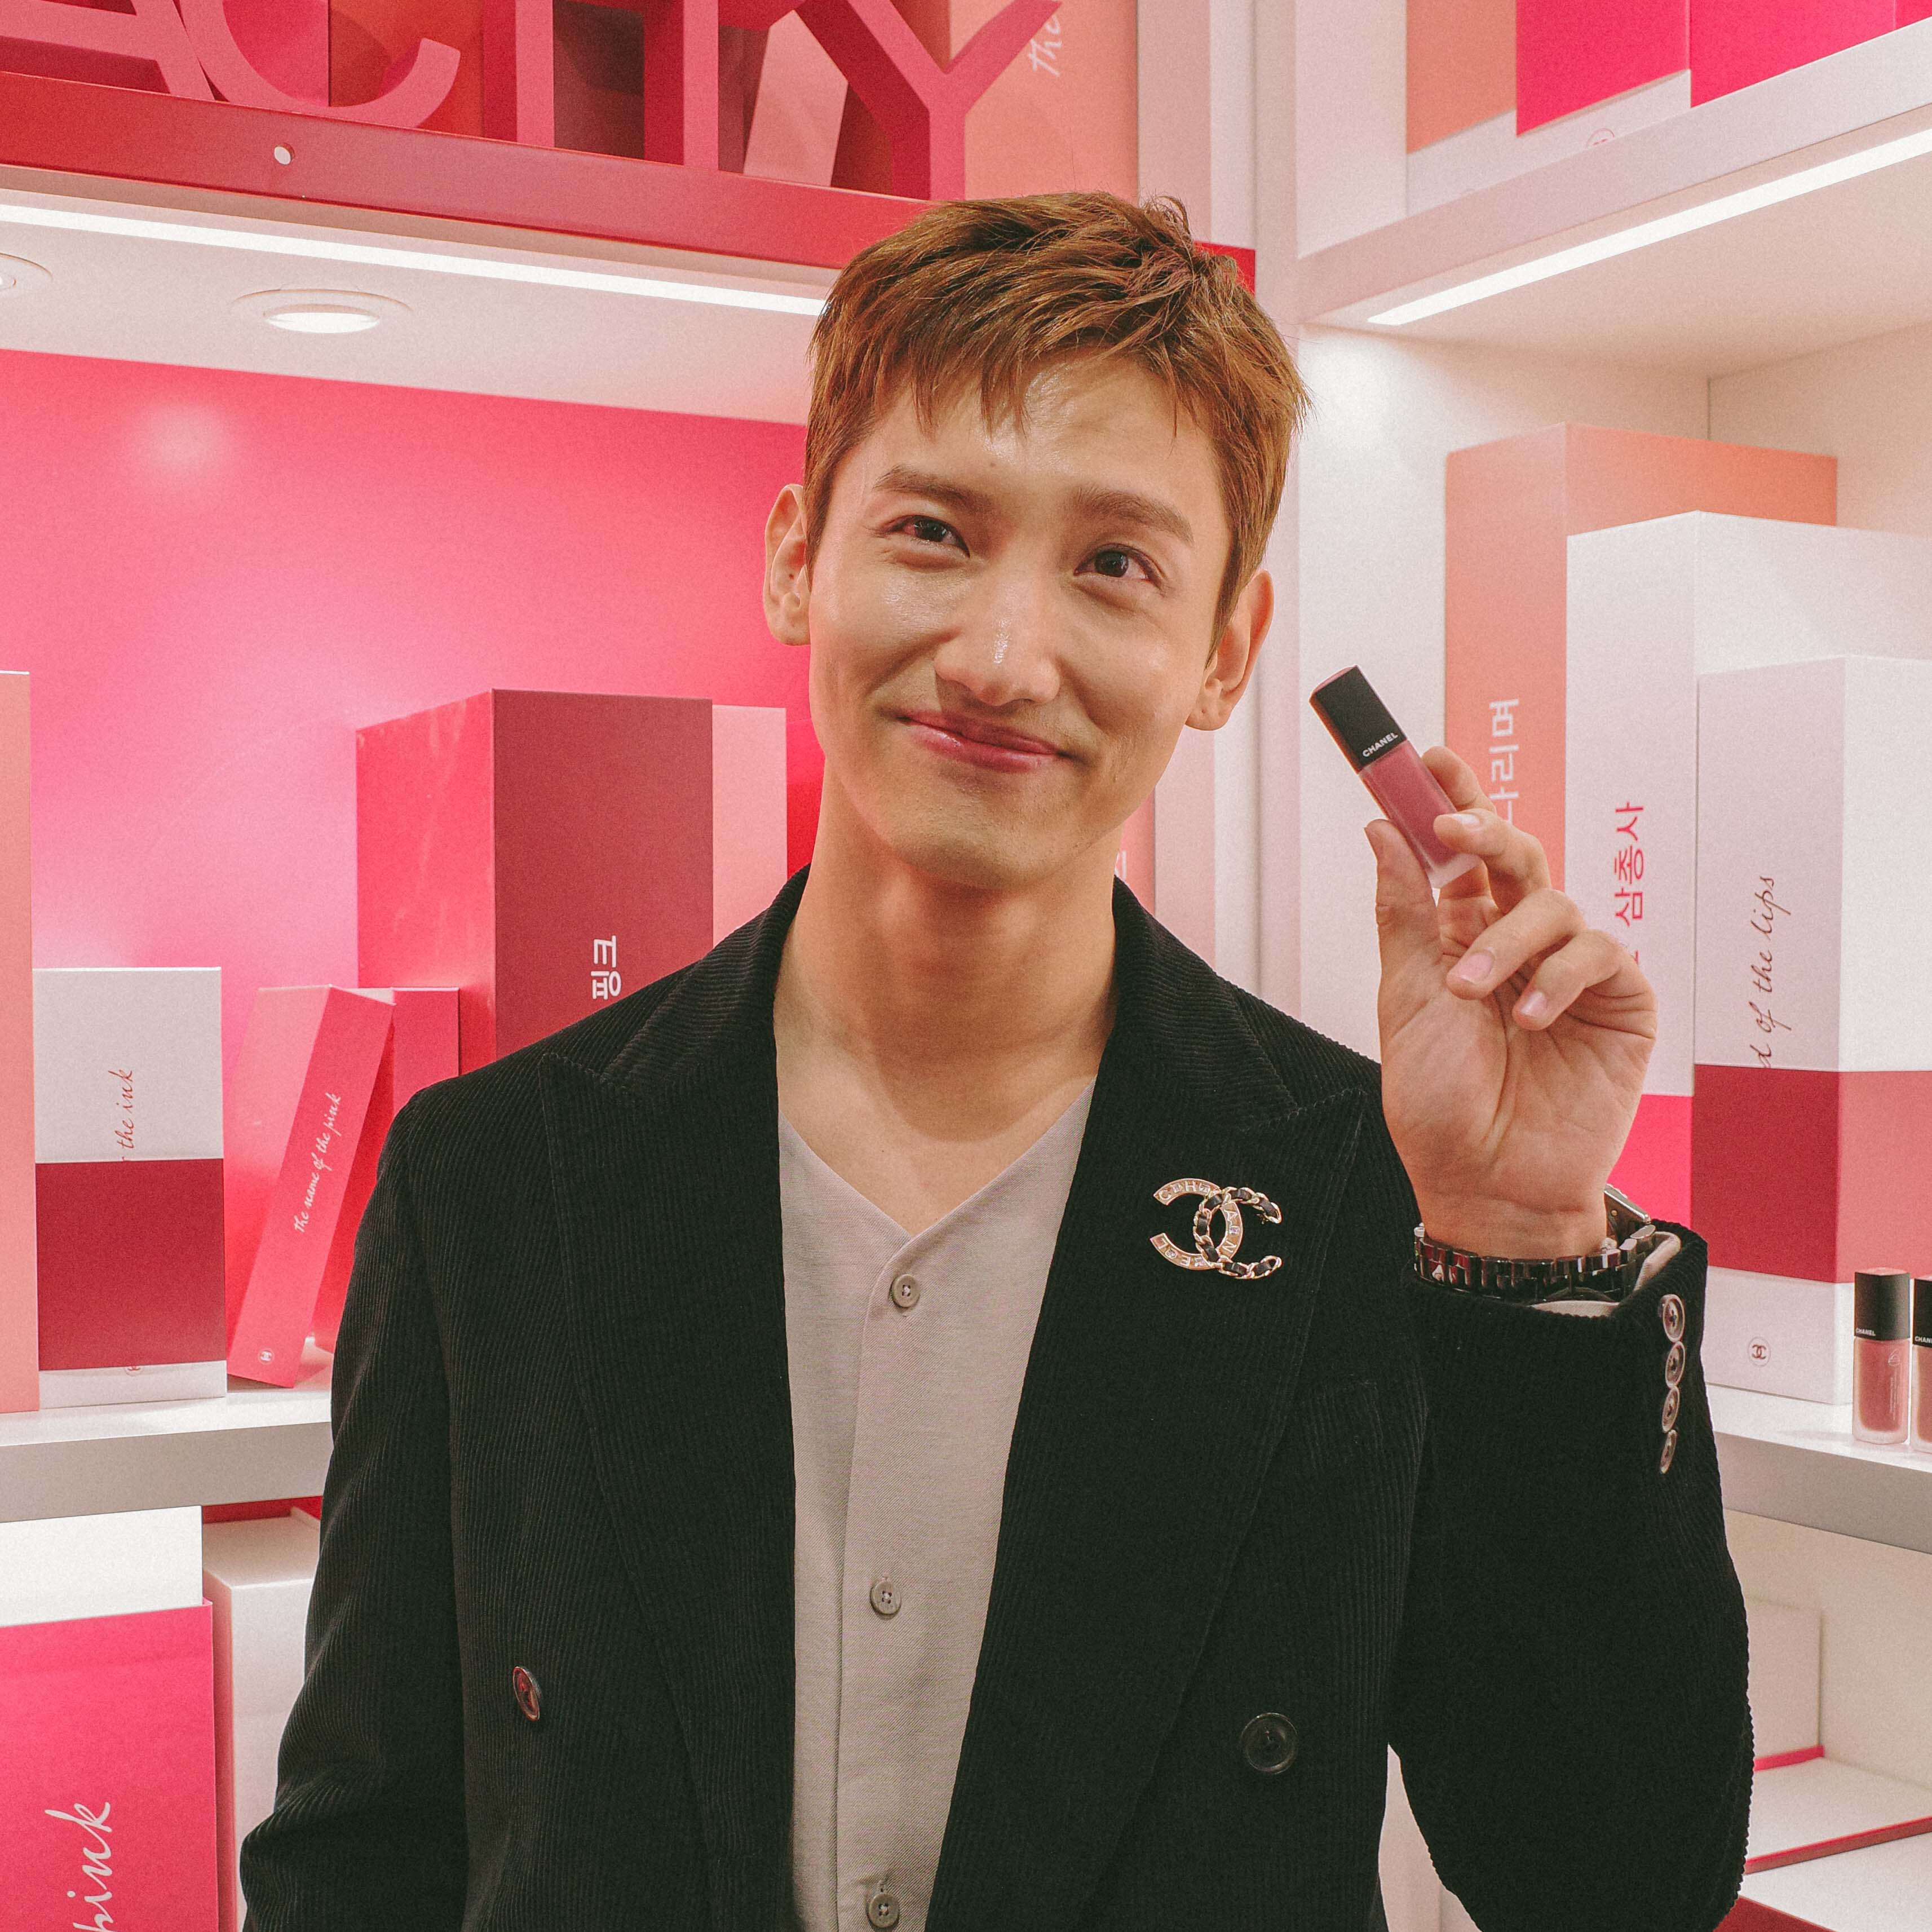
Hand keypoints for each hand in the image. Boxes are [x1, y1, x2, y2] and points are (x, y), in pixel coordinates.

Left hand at [1368, 746, 1655, 1257]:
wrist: (1487, 1184)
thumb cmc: (1440, 1103)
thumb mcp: (1407, 999)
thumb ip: (1405, 913)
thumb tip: (1380, 830)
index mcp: (1462, 937)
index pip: (1461, 854)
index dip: (1449, 801)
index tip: (1424, 756)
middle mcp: (1520, 944)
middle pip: (1517, 855)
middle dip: (1485, 830)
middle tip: (1451, 829)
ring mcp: (1571, 970)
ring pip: (1553, 902)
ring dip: (1508, 940)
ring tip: (1475, 994)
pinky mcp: (1618, 1001)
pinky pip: (1599, 952)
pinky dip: (1559, 977)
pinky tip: (1530, 1016)